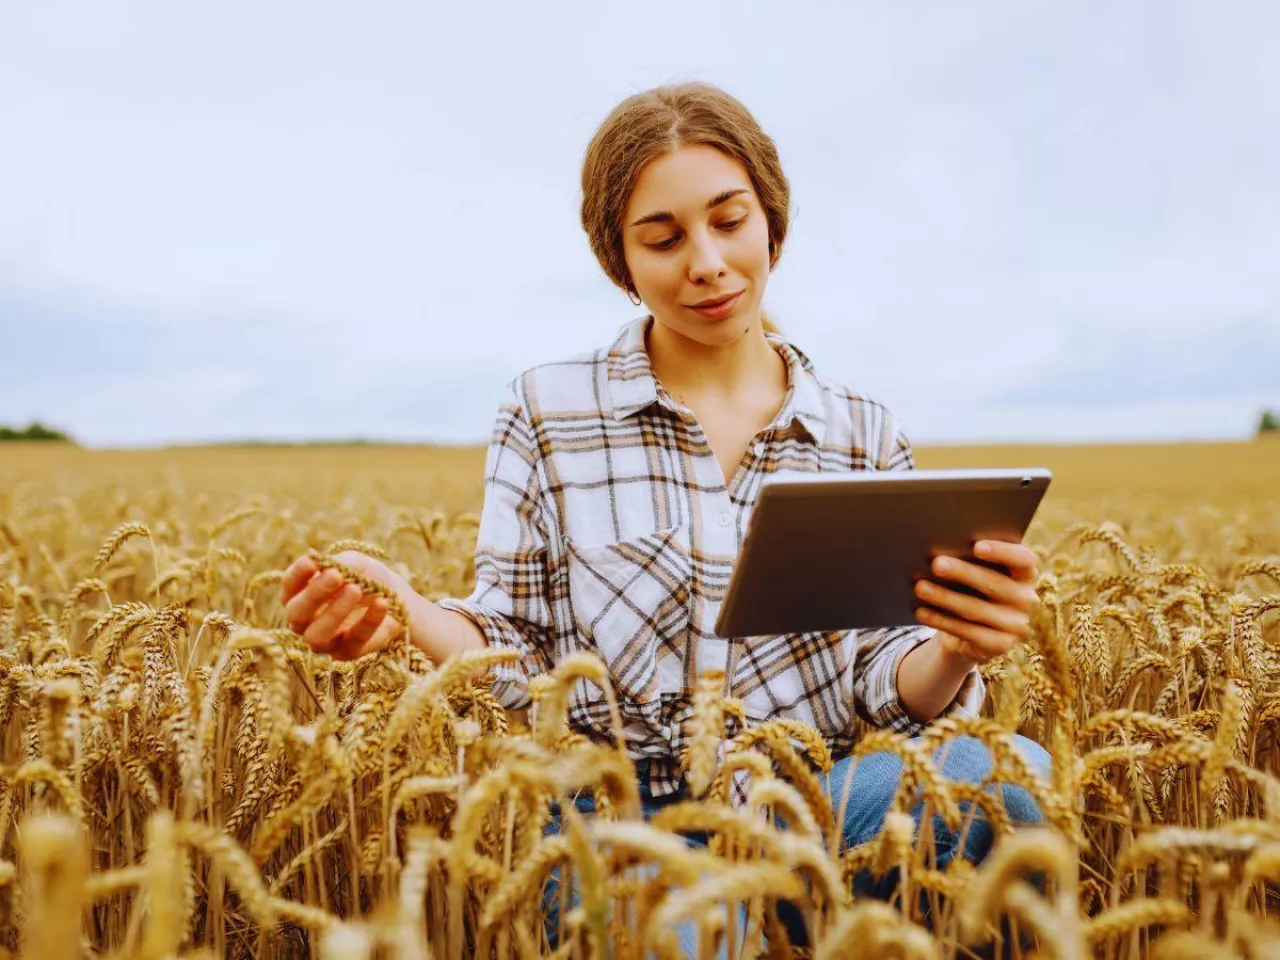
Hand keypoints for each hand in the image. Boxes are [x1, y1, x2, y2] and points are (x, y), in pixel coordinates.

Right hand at [281, 550, 414, 659]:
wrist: (398, 598)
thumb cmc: (367, 577)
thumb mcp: (357, 564)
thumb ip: (343, 563)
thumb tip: (329, 565)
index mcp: (300, 595)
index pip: (289, 586)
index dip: (297, 574)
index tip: (312, 561)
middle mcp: (305, 622)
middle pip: (296, 614)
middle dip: (314, 594)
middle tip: (335, 576)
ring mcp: (325, 640)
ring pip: (317, 636)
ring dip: (335, 612)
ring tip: (355, 590)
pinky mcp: (349, 652)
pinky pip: (355, 640)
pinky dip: (369, 620)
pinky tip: (381, 603)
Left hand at [911, 539, 1038, 663]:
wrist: (969, 630)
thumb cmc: (970, 587)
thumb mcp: (974, 572)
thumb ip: (968, 559)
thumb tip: (941, 551)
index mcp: (1025, 573)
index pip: (1023, 558)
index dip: (1002, 551)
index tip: (976, 546)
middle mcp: (1026, 598)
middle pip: (994, 583)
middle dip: (962, 572)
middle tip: (936, 564)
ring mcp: (1016, 625)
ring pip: (976, 609)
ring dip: (945, 597)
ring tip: (920, 587)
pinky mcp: (1001, 645)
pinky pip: (968, 632)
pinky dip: (941, 620)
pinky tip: (921, 611)